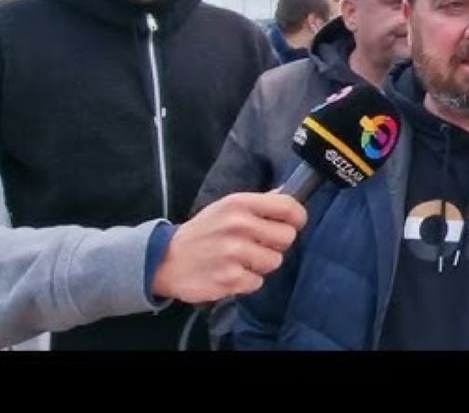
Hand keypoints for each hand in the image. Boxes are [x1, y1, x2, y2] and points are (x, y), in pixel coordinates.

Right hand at [151, 192, 307, 302]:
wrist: (164, 260)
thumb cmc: (203, 231)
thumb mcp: (226, 207)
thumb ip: (258, 202)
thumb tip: (286, 193)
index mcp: (240, 204)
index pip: (289, 207)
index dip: (297, 218)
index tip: (293, 224)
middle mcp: (238, 225)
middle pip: (287, 237)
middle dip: (276, 244)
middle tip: (257, 245)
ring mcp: (233, 253)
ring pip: (275, 261)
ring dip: (261, 264)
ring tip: (240, 260)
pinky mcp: (230, 278)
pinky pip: (258, 282)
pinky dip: (246, 281)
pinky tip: (230, 273)